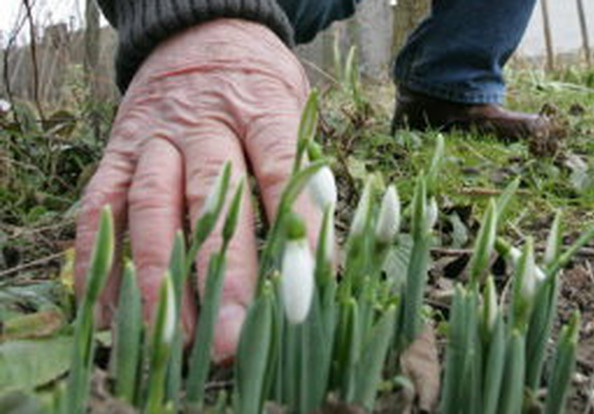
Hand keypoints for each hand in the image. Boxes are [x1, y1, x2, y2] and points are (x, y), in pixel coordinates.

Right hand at [74, 19, 318, 361]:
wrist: (200, 30)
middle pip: (212, 201)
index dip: (297, 230)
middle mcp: (204, 125)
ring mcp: (155, 138)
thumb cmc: (259, 82)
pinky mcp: (118, 150)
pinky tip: (107, 305)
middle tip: (230, 337)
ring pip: (150, 208)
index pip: (282, 172)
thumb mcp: (295, 108)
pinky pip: (101, 205)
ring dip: (158, 278)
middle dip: (221, 275)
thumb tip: (321, 254)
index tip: (309, 287)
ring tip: (170, 337)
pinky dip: (100, 257)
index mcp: (260, 111)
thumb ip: (304, 171)